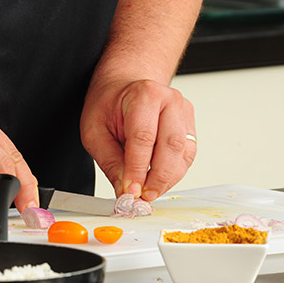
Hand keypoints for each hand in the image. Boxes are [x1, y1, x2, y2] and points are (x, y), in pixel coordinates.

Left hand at [80, 78, 196, 200]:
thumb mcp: (94, 131)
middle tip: (142, 197)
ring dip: (167, 179)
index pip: (144, 138)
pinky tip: (157, 181)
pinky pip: (187, 156)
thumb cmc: (108, 104)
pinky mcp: (189, 126)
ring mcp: (183, 112)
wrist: (123, 85)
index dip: (138, 169)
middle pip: (171, 146)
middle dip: (157, 178)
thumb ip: (110, 162)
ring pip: (183, 154)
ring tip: (148, 192)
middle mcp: (169, 101)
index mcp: (143, 95)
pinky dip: (173, 173)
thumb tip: (125, 190)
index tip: (131, 191)